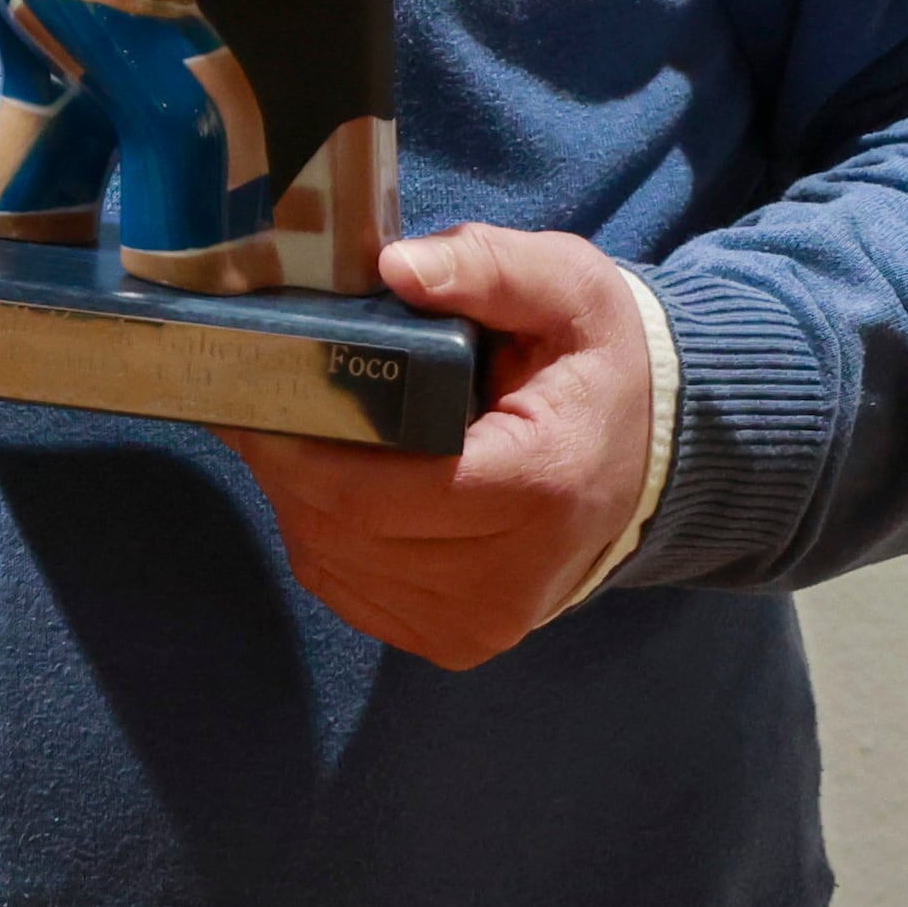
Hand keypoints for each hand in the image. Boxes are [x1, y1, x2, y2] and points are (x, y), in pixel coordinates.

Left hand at [223, 224, 655, 669]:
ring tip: (294, 436)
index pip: (373, 493)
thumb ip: (487, 266)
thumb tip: (396, 269)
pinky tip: (331, 486)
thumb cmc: (597, 365)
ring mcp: (484, 622)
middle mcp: (511, 578)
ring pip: (336, 566)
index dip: (296, 445)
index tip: (256, 390)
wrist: (651, 456)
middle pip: (343, 531)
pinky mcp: (460, 640)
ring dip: (296, 502)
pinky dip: (325, 539)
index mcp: (538, 487)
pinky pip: (352, 594)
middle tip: (259, 402)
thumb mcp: (566, 288)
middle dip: (284, 464)